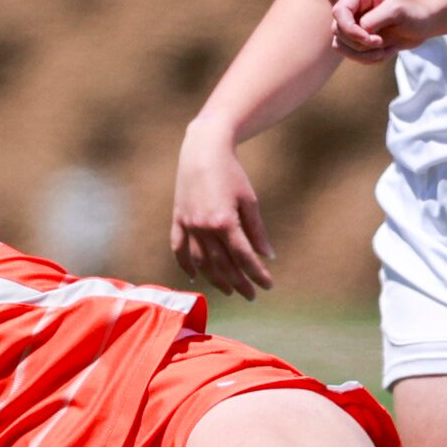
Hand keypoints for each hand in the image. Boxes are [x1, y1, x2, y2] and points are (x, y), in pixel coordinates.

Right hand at [172, 129, 276, 300]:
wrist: (203, 150)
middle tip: (252, 296)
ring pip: (202, 262)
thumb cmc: (232, 173)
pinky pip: (179, 249)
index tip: (268, 285)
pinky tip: (195, 277)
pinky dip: (186, 265)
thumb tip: (267, 256)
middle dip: (239, 283)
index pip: (244, 258)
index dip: (257, 274)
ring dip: (216, 279)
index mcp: (224, 223)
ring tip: (229, 290)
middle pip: (223, 265)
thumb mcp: (250, 201)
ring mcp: (188, 225)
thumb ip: (257, 231)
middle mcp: (203, 228)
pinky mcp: (178, 220)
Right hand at [330, 0, 438, 60]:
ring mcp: (353, 24)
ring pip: (341, 46)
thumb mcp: (397, 10)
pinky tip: (385, 52)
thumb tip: (359, 30)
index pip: (339, 12)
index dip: (350, 29)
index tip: (370, 39)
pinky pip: (351, 54)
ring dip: (363, 54)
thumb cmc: (413, 11)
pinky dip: (367, 59)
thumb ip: (374, 19)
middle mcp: (352, 8)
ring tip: (383, 51)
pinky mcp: (357, 39)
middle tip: (381, 44)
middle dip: (359, 44)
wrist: (423, 23)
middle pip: (338, 31)